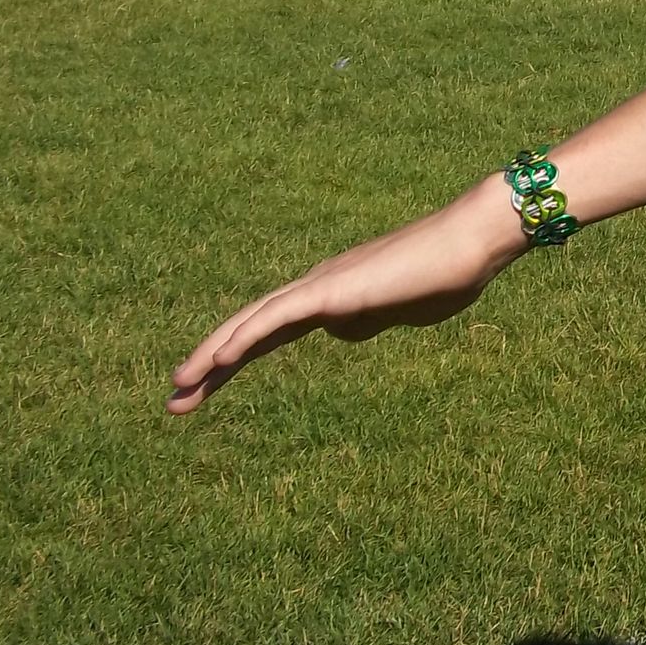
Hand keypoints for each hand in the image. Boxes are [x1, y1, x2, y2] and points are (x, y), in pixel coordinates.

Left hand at [166, 174, 523, 414]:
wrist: (472, 242)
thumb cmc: (447, 274)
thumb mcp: (398, 312)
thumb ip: (367, 319)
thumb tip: (340, 331)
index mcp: (330, 296)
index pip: (268, 334)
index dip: (233, 361)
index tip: (203, 390)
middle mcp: (316, 286)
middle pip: (248, 328)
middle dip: (207, 364)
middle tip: (173, 402)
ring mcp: (322, 284)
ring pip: (252, 321)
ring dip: (211, 355)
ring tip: (178, 387)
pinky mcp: (334, 288)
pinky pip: (278, 317)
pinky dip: (244, 338)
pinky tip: (217, 361)